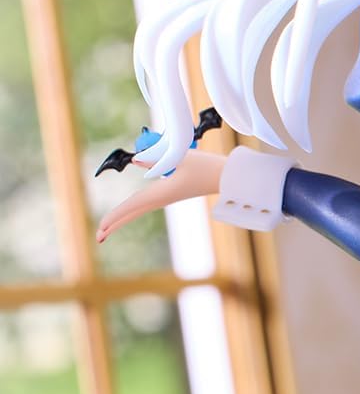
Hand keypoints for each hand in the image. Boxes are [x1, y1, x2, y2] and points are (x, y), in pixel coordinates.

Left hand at [96, 148, 224, 243]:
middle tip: (98, 237)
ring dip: (121, 218)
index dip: (116, 214)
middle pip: (133, 212)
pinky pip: (144, 203)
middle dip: (115, 223)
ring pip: (137, 209)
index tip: (102, 226)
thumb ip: (155, 157)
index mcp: (163, 193)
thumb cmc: (206, 166)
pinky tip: (125, 212)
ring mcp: (165, 198)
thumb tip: (135, 160)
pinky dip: (131, 209)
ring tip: (105, 230)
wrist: (227, 178)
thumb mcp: (180, 156)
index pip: (134, 205)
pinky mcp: (169, 194)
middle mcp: (162, 199)